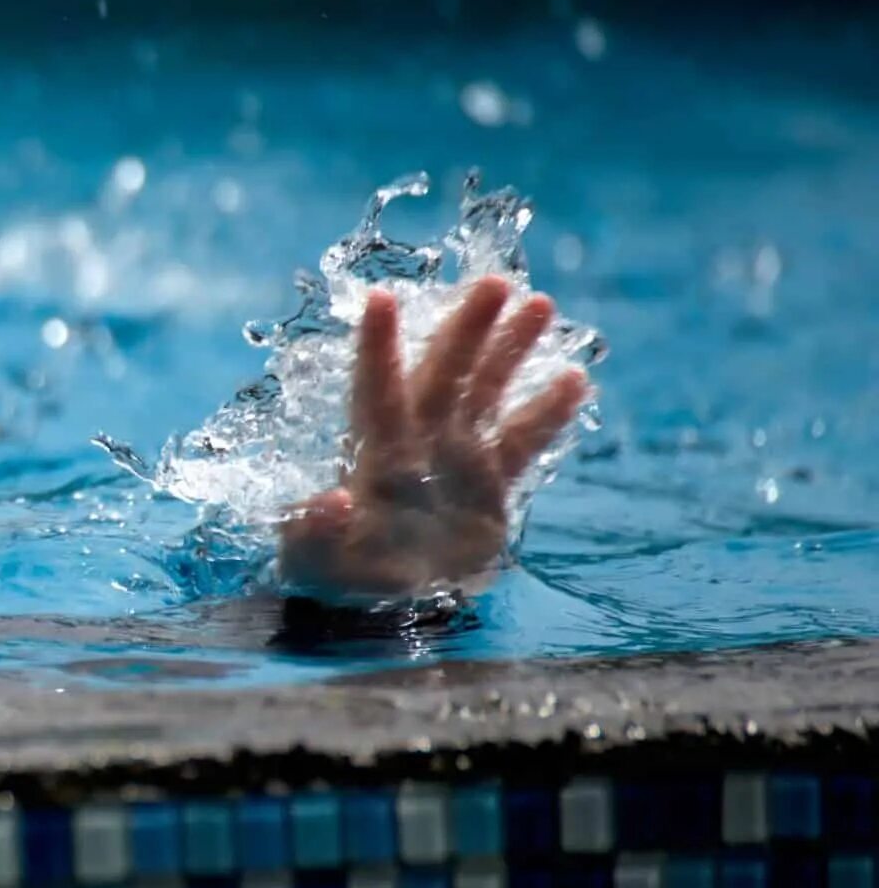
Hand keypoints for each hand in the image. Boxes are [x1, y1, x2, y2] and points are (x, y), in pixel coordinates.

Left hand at [277, 277, 589, 599]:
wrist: (378, 606)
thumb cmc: (333, 575)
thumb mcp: (313, 560)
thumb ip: (315, 531)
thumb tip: (333, 503)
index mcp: (372, 452)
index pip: (374, 388)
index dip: (377, 346)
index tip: (380, 297)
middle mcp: (417, 442)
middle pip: (442, 373)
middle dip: (466, 328)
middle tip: (496, 281)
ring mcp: (456, 458)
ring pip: (486, 392)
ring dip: (510, 349)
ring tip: (541, 303)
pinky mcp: (489, 487)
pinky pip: (522, 442)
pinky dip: (546, 412)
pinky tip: (575, 377)